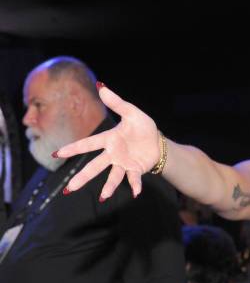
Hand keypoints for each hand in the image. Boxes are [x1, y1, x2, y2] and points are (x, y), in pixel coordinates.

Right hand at [56, 84, 158, 199]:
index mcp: (109, 139)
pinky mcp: (136, 170)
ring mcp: (124, 164)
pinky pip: (134, 178)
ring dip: (109, 186)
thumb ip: (117, 102)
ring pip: (113, 176)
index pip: (88, 144)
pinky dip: (135, 185)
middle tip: (70, 189)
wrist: (158, 142)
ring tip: (104, 196)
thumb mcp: (131, 112)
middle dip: (83, 177)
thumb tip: (101, 86)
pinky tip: (136, 193)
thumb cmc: (143, 127)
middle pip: (95, 166)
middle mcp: (113, 154)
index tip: (57, 154)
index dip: (73, 149)